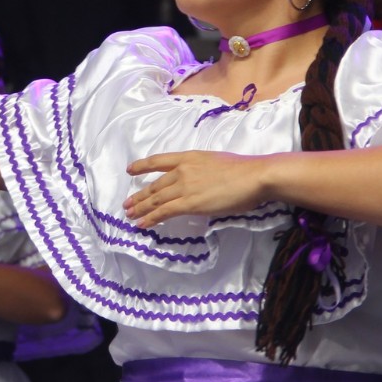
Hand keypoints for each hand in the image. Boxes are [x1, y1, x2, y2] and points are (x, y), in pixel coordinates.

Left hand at [123, 150, 270, 228]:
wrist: (253, 176)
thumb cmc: (243, 171)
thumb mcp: (215, 162)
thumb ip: (202, 171)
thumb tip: (200, 182)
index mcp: (189, 157)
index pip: (159, 160)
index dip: (142, 165)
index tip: (130, 170)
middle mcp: (182, 170)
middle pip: (155, 185)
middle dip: (139, 196)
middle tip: (127, 204)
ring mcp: (185, 187)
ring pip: (156, 199)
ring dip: (141, 208)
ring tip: (130, 215)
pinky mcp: (189, 203)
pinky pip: (164, 212)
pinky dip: (151, 218)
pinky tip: (142, 224)